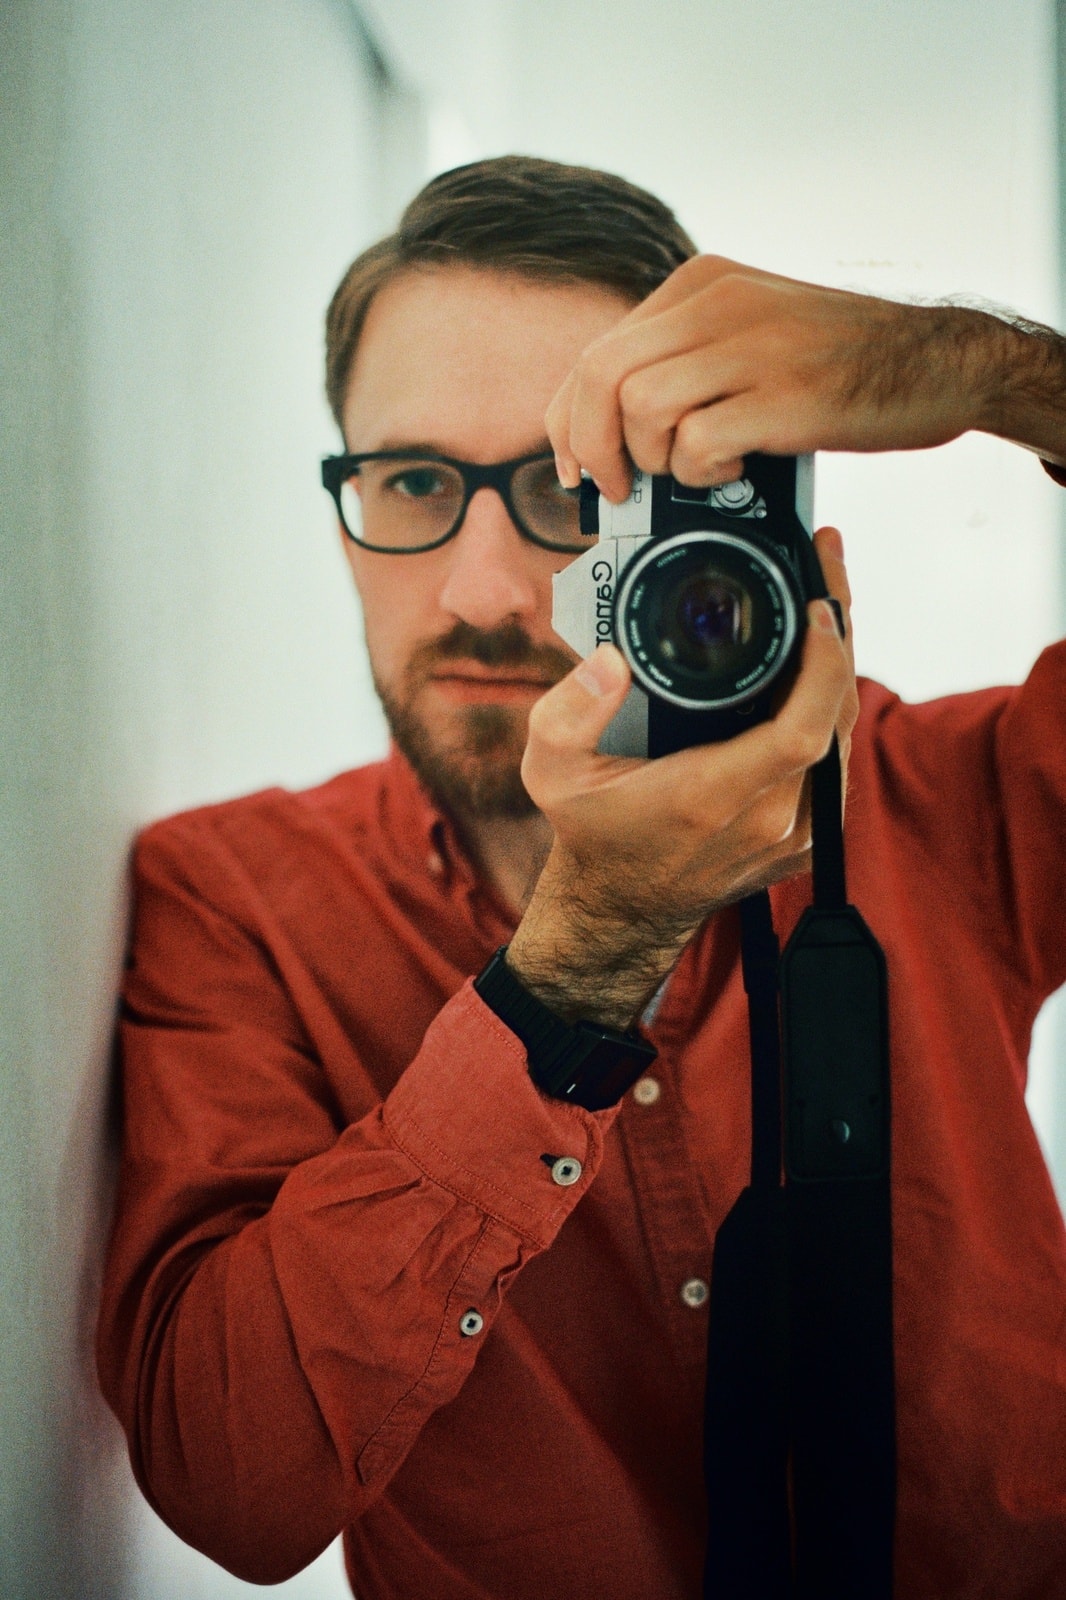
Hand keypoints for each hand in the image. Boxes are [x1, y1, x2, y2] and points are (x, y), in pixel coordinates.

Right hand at [508, 526, 856, 1029]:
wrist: (620, 908)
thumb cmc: (592, 832)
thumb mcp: (552, 768)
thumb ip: (569, 710)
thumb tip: (609, 659)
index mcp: (710, 798)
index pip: (800, 731)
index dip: (824, 666)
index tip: (817, 608)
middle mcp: (765, 821)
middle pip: (835, 718)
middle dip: (839, 636)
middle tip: (824, 567)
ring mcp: (793, 835)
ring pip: (842, 736)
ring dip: (839, 667)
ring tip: (822, 601)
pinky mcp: (805, 839)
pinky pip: (833, 761)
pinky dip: (829, 707)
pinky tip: (815, 664)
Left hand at [547, 255, 1065, 499]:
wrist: (943, 361)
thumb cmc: (845, 363)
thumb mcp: (754, 333)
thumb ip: (690, 362)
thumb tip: (619, 434)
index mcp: (702, 285)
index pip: (596, 352)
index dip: (569, 420)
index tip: (577, 469)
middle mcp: (718, 304)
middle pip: (601, 376)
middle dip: (592, 448)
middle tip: (618, 490)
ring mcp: (751, 346)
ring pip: (640, 408)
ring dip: (656, 460)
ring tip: (698, 469)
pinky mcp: (783, 395)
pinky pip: (697, 443)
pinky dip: (703, 474)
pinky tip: (737, 470)